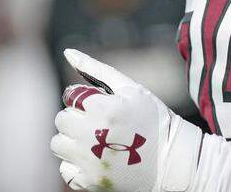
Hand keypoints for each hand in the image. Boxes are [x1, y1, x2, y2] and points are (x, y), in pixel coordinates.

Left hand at [51, 49, 202, 191]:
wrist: (172, 161)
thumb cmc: (154, 118)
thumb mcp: (131, 88)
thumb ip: (96, 69)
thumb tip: (67, 52)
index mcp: (102, 108)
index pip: (70, 97)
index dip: (85, 100)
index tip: (101, 107)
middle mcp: (91, 135)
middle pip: (61, 120)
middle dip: (76, 119)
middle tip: (99, 124)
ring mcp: (89, 161)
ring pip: (58, 144)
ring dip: (71, 140)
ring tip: (94, 141)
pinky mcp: (89, 182)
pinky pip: (65, 169)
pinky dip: (76, 165)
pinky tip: (95, 159)